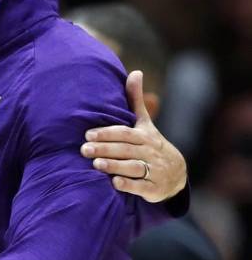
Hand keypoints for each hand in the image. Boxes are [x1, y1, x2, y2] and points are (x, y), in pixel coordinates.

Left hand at [81, 71, 186, 202]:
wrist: (176, 173)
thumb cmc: (151, 144)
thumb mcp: (145, 123)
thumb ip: (136, 100)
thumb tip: (135, 72)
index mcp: (144, 136)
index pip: (125, 133)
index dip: (107, 133)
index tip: (88, 134)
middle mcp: (150, 152)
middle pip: (126, 149)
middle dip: (105, 149)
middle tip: (83, 149)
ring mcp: (153, 170)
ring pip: (133, 167)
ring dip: (114, 165)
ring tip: (95, 164)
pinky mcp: (154, 188)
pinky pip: (141, 186)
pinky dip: (129, 185)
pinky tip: (114, 183)